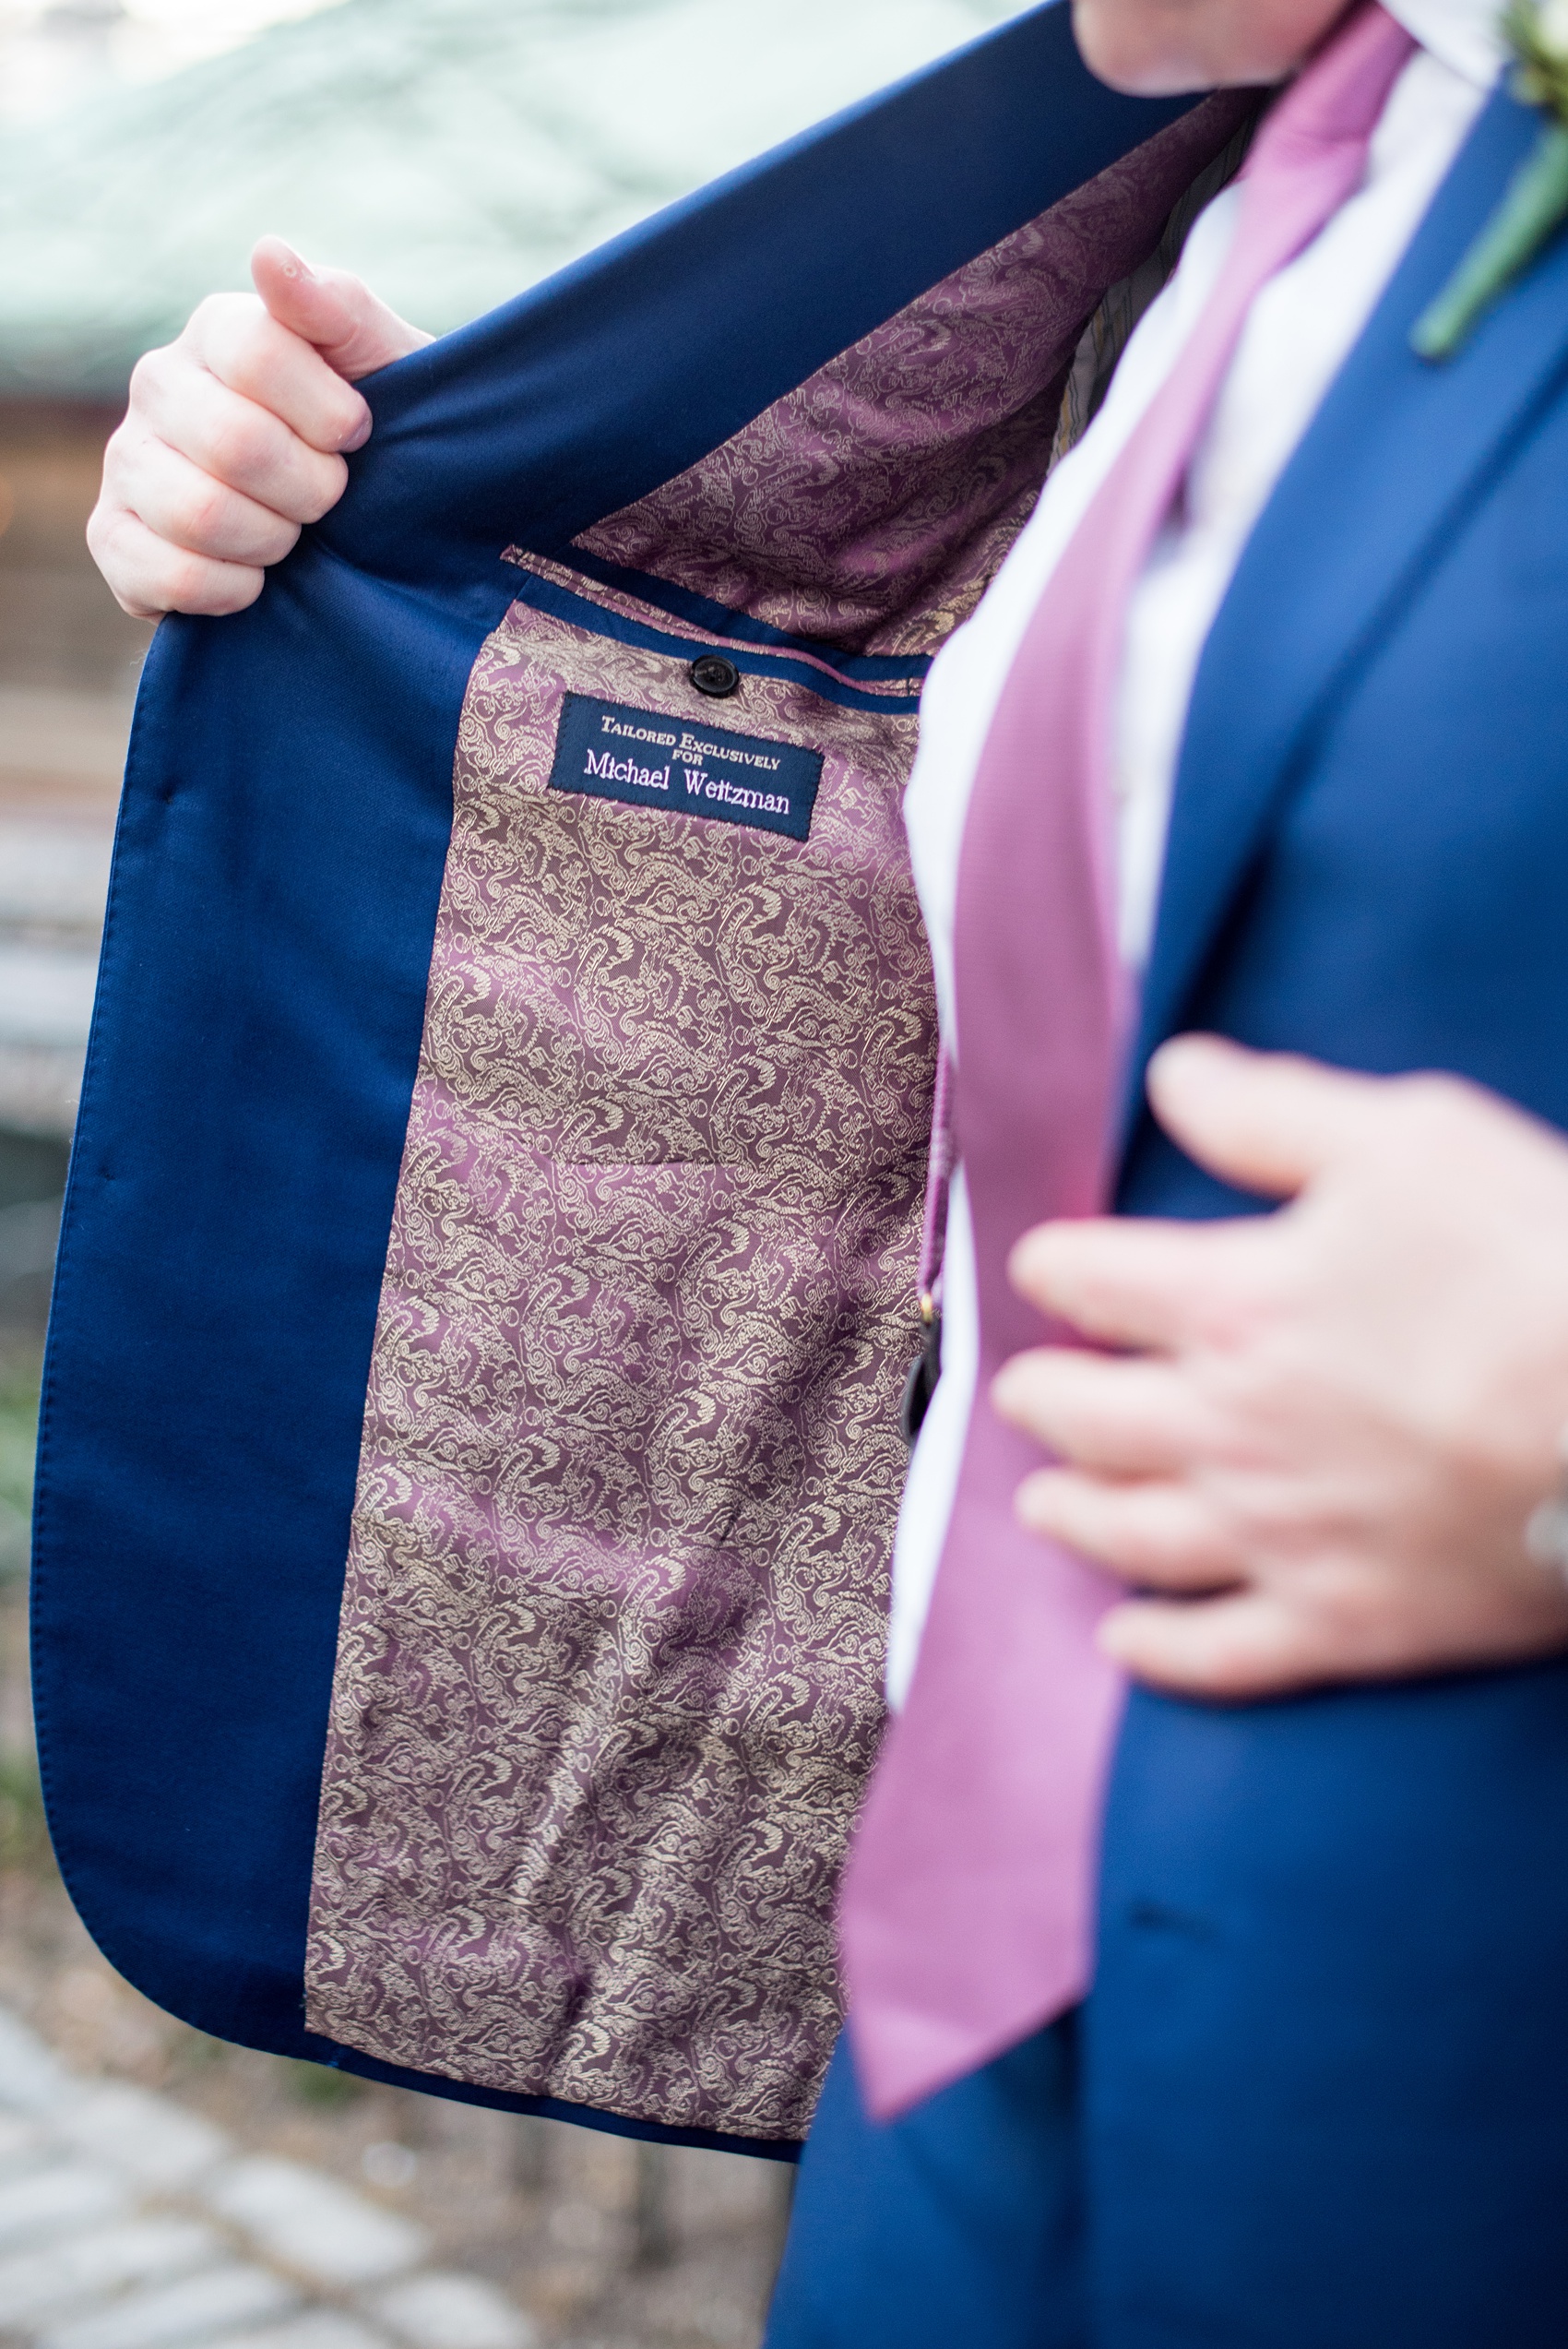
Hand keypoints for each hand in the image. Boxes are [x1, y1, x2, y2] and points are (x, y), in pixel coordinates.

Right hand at [87, 237, 431, 619]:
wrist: (355, 522)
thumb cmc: (372, 434)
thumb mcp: (384, 365)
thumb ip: (337, 309)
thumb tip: (268, 254)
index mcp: (219, 330)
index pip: (260, 355)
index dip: (329, 412)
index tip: (358, 432)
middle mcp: (158, 385)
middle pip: (236, 444)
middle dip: (311, 488)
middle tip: (329, 495)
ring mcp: (128, 461)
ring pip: (201, 514)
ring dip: (274, 540)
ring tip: (292, 534)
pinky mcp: (113, 537)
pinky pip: (169, 576)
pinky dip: (231, 590)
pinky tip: (255, 577)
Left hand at [992, 1037, 1567, 1698]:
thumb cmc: (1540, 1266)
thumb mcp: (1410, 1140)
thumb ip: (1273, 1113)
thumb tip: (1173, 1079)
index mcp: (1233, 1306)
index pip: (1095, 1282)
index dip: (1059, 1267)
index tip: (1047, 1267)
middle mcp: (1230, 1429)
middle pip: (1089, 1416)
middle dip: (1045, 1396)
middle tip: (1024, 1389)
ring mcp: (1284, 1538)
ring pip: (1133, 1533)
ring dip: (1074, 1513)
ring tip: (1041, 1501)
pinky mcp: (1349, 1626)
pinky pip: (1223, 1653)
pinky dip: (1161, 1651)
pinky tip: (1126, 1641)